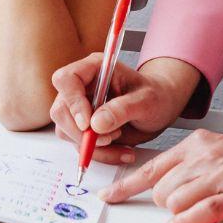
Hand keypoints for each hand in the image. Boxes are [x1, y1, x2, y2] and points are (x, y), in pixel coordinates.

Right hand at [50, 55, 196, 163]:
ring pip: (67, 132)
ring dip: (93, 147)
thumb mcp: (147, 100)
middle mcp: (82, 87)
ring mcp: (80, 108)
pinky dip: (100, 154)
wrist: (161, 108)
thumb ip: (123, 109)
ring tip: (122, 143)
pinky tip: (121, 151)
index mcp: (94, 68)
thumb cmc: (156, 95)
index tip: (87, 124)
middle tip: (109, 138)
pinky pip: (80, 146)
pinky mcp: (83, 127)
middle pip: (61, 110)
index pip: (66, 80)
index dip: (72, 102)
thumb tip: (96, 124)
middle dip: (82, 132)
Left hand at [100, 131, 222, 222]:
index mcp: (197, 145)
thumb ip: (193, 166)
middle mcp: (204, 157)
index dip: (127, 186)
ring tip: (204, 212)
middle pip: (160, 190)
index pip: (151, 168)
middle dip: (167, 205)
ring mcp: (220, 176)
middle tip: (191, 206)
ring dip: (182, 215)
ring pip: (175, 202)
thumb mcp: (221, 152)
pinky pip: (199, 212)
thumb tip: (169, 188)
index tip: (109, 196)